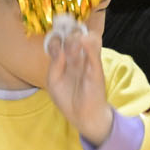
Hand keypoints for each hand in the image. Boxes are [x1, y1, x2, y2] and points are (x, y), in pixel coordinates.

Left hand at [45, 20, 113, 146]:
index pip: (61, 41)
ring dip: (78, 36)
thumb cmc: (68, 99)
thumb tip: (58, 47)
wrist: (83, 117)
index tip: (53, 37)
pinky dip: (91, 44)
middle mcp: (77, 57)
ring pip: (86, 40)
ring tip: (74, 39)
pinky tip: (85, 39)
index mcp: (66, 59)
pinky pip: (95, 54)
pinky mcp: (96, 69)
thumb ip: (54, 64)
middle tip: (63, 35)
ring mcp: (87, 62)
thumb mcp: (53, 81)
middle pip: (74, 36)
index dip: (55, 36)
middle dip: (67, 33)